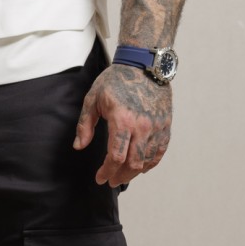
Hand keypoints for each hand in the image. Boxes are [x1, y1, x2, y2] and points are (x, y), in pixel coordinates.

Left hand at [73, 63, 171, 187]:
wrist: (144, 65)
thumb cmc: (116, 80)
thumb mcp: (93, 99)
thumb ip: (85, 125)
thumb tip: (79, 146)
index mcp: (122, 121)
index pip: (115, 158)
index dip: (106, 172)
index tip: (100, 178)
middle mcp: (142, 127)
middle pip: (132, 164)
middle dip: (120, 176)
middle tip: (111, 181)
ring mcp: (156, 127)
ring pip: (147, 160)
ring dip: (134, 172)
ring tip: (123, 174)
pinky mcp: (165, 125)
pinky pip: (160, 151)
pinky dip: (151, 163)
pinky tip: (142, 167)